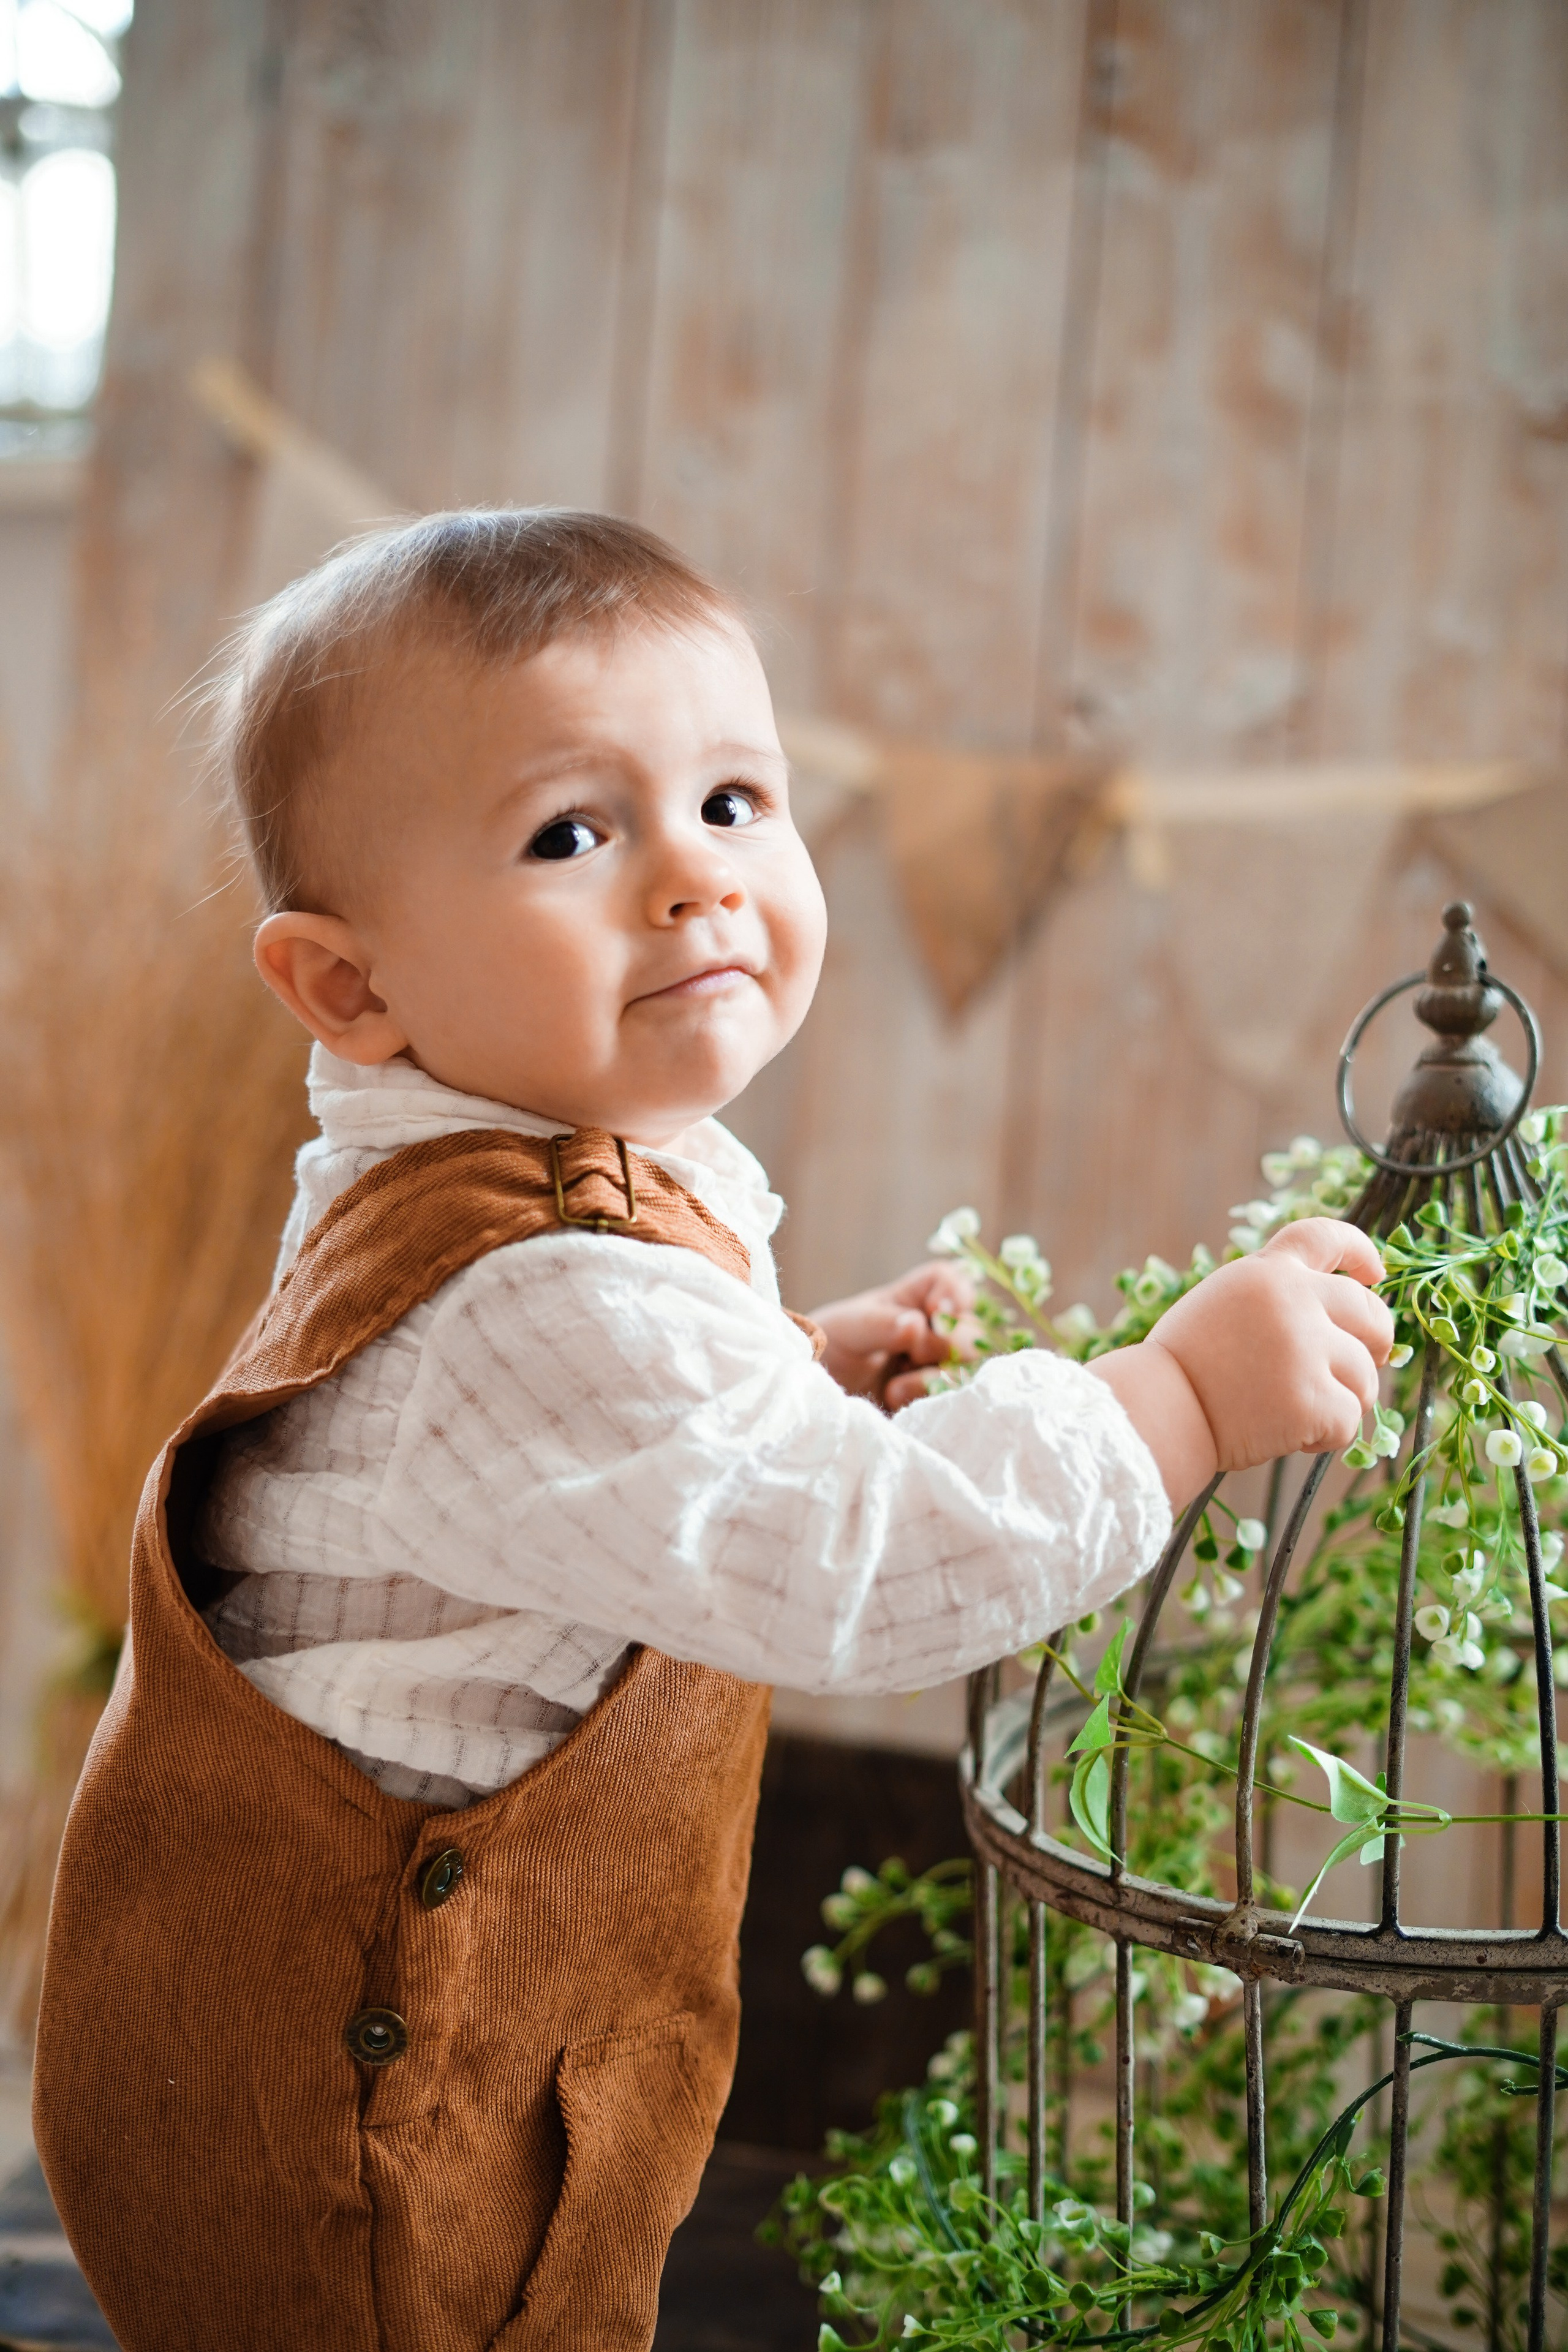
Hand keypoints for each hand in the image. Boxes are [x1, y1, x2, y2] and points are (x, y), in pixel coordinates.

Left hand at [809, 1261, 974, 1410]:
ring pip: (969, 1368)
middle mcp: (933, 1332)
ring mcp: (937, 1367)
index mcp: (912, 1301)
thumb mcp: (847, 1330)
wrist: (817, 1398)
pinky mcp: (935, 1400)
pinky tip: (898, 1402)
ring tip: (893, 1390)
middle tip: (910, 1355)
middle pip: (972, 1329)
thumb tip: (917, 1325)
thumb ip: (880, 1325)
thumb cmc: (830, 1350)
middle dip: (946, 1342)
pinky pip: (956, 1399)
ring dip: (933, 1378)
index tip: (939, 1312)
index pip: (949, 1281)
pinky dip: (930, 1400)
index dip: (954, 1292)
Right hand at [1088, 1219, 1392, 1507]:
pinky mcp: (1313, 1399)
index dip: (1359, 1250)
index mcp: (1268, 1273)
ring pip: (1365, 1376)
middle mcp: (1294, 1301)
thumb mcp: (1224, 1304)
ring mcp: (1306, 1349)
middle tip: (1366, 1365)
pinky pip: (1350, 1420)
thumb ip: (1276, 1299)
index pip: (1325, 1237)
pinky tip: (1292, 1436)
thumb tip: (1339, 1322)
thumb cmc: (1184, 1367)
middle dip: (1376, 1342)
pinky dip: (1327, 1436)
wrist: (1157, 1411)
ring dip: (1344, 1398)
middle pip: (1370, 1314)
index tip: (1374, 1273)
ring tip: (1299, 1411)